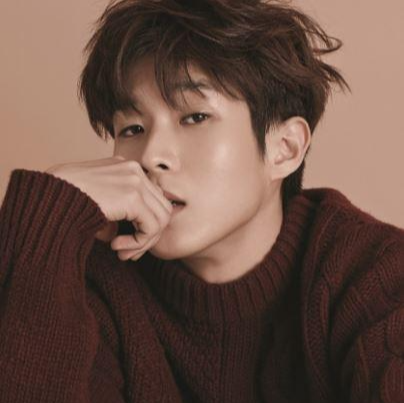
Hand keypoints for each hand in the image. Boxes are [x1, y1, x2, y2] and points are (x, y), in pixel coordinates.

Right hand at [45, 156, 173, 260]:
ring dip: (143, 242)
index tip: (124, 242)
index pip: (153, 199)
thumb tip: (126, 235)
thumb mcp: (96, 202)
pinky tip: (116, 246)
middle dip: (147, 236)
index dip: (144, 224)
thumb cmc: (63, 201)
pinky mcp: (132, 196)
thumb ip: (117, 212)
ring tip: (121, 252)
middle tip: (127, 252)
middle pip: (161, 209)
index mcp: (126, 168)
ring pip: (161, 219)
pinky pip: (152, 227)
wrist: (47, 199)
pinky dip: (139, 243)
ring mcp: (135, 180)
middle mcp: (134, 170)